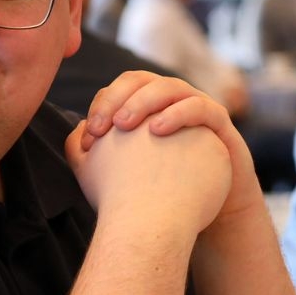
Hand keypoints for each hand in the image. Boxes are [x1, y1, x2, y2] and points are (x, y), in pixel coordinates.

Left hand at [79, 72, 262, 223]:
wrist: (214, 214)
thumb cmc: (168, 194)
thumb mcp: (130, 177)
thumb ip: (102, 157)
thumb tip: (76, 139)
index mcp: (147, 108)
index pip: (119, 90)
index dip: (101, 106)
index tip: (88, 138)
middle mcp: (170, 101)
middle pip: (140, 80)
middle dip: (117, 98)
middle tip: (102, 127)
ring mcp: (195, 106)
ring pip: (170, 87)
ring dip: (144, 101)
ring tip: (125, 125)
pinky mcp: (218, 121)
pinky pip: (199, 106)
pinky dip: (177, 113)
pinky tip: (157, 130)